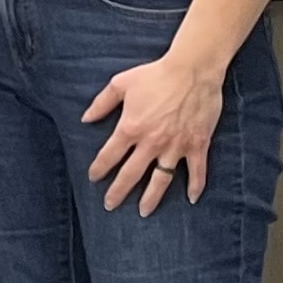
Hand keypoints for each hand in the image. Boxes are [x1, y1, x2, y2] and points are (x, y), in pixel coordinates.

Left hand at [83, 52, 225, 213]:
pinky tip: (192, 199)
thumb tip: (85, 119)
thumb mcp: (120, 84)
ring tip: (144, 212)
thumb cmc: (154, 75)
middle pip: (131, 174)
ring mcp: (176, 146)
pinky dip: (196, 186)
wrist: (192, 70)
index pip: (109, 155)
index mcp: (130, 128)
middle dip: (119, 191)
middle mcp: (151, 142)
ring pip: (162, 180)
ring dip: (152, 197)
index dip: (99, 169)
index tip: (93, 179)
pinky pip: (197, 171)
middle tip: (110, 205)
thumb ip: (101, 104)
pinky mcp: (197, 145)